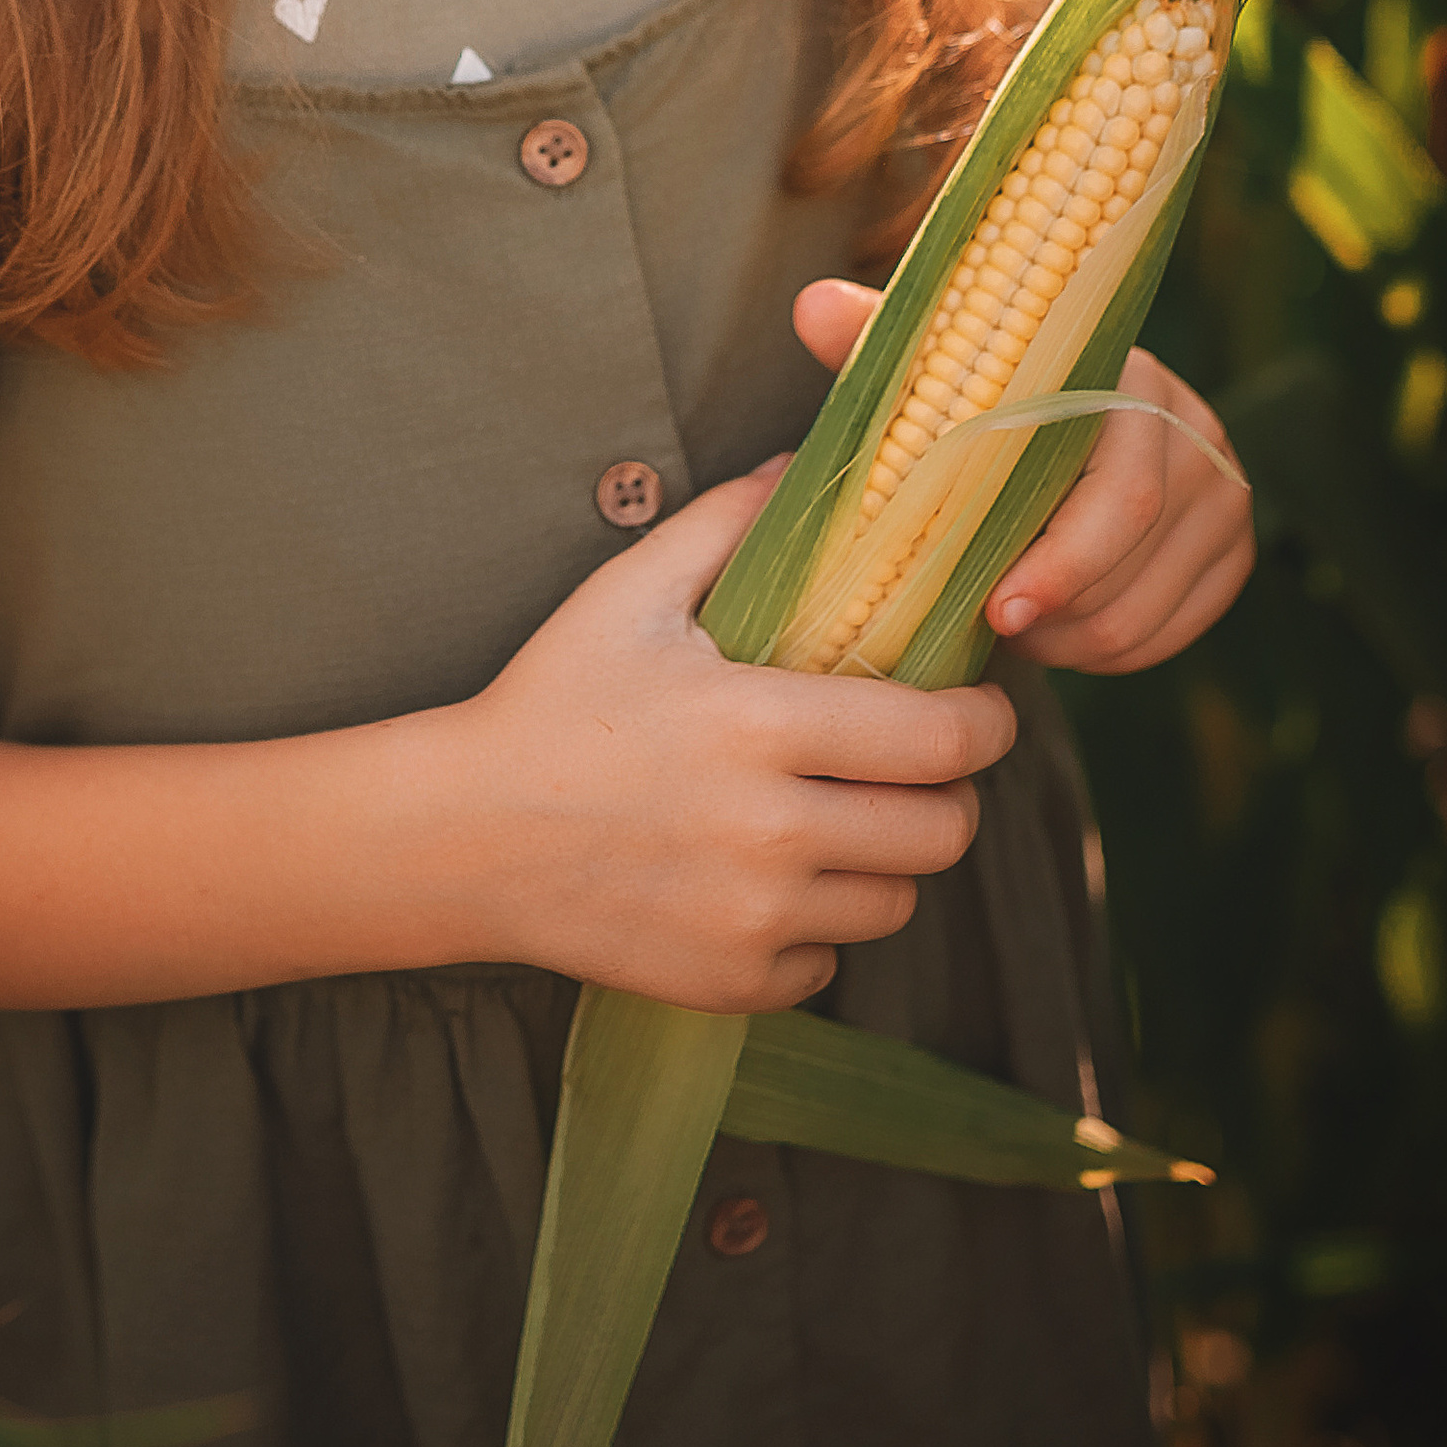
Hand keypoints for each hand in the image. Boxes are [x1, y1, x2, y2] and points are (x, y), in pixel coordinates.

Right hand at [458, 461, 1017, 1015]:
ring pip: (895, 902)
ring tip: (839, 820)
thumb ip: (729, 521)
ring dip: (884, 860)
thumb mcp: (630, 593)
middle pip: (943, 833)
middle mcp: (770, 834)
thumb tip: (808, 463)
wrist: (461, 836)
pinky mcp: (730, 983)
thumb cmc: (551, 701)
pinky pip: (828, 961)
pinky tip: (767, 880)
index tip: (982, 708)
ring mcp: (752, 918)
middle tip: (913, 767)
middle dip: (947, 794)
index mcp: (759, 725)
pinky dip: (816, 926)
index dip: (986, 722)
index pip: (939, 738)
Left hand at [793, 279, 1254, 676]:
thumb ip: (878, 340)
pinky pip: (1168, 636)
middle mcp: (1195, 431)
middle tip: (986, 625)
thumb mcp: (932, 369)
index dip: (1060, 563)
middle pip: (1133, 563)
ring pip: (1144, 614)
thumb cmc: (978, 394)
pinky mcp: (1230, 554)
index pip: (1121, 494)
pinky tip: (1052, 626)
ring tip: (1007, 618)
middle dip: (1052, 612)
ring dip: (1067, 638)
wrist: (1052, 416)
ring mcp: (1223, 497)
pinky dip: (1104, 649)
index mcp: (1129, 381)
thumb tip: (810, 304)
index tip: (997, 610)